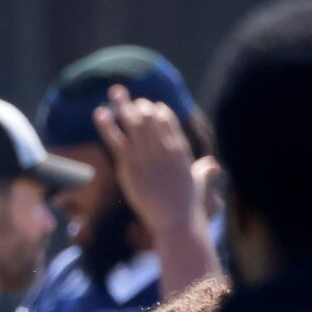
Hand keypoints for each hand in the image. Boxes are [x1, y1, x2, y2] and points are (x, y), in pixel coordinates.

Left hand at [96, 88, 206, 239]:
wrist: (177, 221)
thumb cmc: (190, 206)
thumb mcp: (201, 182)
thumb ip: (204, 170)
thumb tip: (211, 164)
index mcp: (179, 147)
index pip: (167, 119)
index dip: (157, 110)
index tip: (149, 107)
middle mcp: (162, 147)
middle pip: (148, 117)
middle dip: (139, 104)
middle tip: (130, 97)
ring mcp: (145, 156)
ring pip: (132, 124)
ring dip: (123, 105)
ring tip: (115, 91)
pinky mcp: (130, 167)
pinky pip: (116, 141)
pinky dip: (108, 126)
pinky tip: (100, 113)